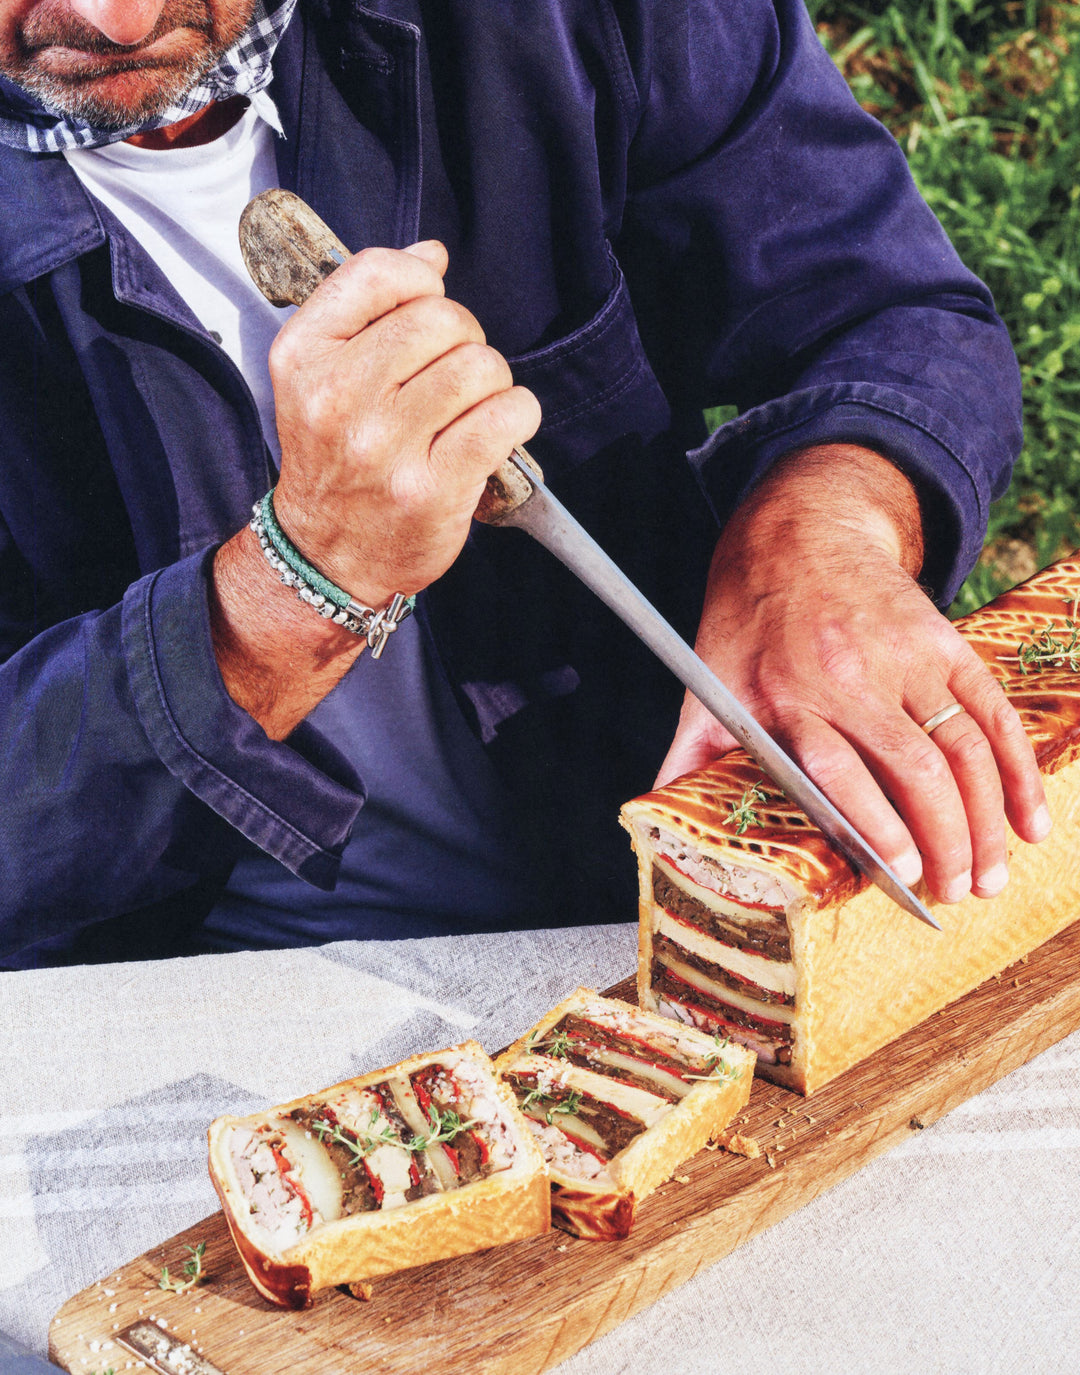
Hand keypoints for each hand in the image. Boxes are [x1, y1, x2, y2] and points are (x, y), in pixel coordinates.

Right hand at [268, 241, 540, 607]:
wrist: (327, 555)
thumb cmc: (335, 462)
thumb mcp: (320, 375)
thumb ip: (368, 307)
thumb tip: (431, 254)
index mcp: (304, 358)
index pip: (377, 274)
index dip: (421, 280)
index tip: (427, 307)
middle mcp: (337, 399)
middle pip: (441, 319)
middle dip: (464, 337)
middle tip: (453, 372)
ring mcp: (384, 448)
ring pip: (479, 366)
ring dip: (491, 382)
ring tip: (469, 408)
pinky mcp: (431, 489)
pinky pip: (505, 417)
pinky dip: (516, 415)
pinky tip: (497, 428)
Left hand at [655, 446, 1049, 903]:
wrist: (798, 531)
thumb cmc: (748, 617)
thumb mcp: (706, 678)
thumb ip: (689, 749)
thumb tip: (651, 809)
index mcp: (789, 695)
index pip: (839, 770)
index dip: (876, 824)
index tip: (899, 875)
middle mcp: (851, 678)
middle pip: (914, 768)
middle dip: (945, 841)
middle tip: (956, 894)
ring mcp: (906, 658)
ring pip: (962, 748)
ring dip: (986, 820)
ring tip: (991, 877)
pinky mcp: (943, 643)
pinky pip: (992, 712)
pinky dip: (1018, 770)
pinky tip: (1030, 820)